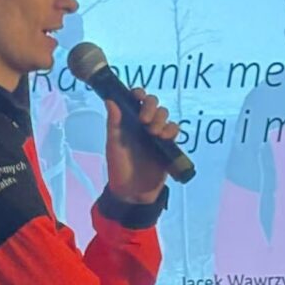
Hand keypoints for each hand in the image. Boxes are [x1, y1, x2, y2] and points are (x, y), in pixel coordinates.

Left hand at [104, 89, 178, 203]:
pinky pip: (175, 129)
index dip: (138, 93)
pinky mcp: (168, 144)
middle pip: (153, 103)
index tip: (137, 95)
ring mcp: (156, 133)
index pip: (135, 99)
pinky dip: (172, 129)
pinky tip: (164, 137)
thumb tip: (110, 100)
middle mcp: (143, 124)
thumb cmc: (119, 167)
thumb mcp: (113, 145)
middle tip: (144, 120)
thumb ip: (113, 123)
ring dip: (160, 118)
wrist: (133, 191)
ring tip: (153, 132)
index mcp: (128, 121)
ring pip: (164, 114)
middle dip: (150, 106)